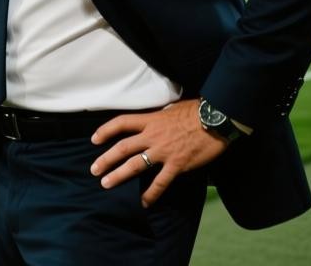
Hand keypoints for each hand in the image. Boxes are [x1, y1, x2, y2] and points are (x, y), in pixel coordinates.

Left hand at [89, 99, 227, 207]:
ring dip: (119, 175)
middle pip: (123, 147)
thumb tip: (153, 119)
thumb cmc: (196, 111)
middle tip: (94, 170)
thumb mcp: (171, 108)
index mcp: (150, 120)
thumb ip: (158, 116)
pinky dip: (151, 193)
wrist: (216, 120)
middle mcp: (152, 136)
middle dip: (106, 159)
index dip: (105, 130)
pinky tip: (143, 202)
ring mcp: (164, 152)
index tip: (94, 139)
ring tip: (106, 184)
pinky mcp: (177, 165)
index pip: (121, 122)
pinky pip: (160, 182)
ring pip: (136, 165)